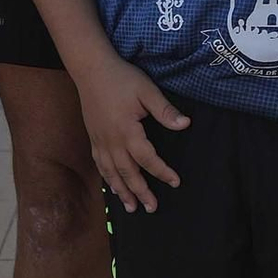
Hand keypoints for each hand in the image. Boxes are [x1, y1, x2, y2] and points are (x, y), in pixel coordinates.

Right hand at [73, 49, 189, 209]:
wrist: (91, 69)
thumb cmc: (121, 78)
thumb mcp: (147, 90)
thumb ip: (165, 110)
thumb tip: (185, 125)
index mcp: (127, 131)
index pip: (147, 158)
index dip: (162, 172)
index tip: (175, 182)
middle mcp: (112, 141)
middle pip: (127, 173)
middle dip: (140, 192)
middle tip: (152, 208)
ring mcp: (99, 141)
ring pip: (111, 172)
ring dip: (122, 191)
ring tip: (131, 208)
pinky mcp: (93, 137)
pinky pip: (99, 164)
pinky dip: (107, 178)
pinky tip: (112, 187)